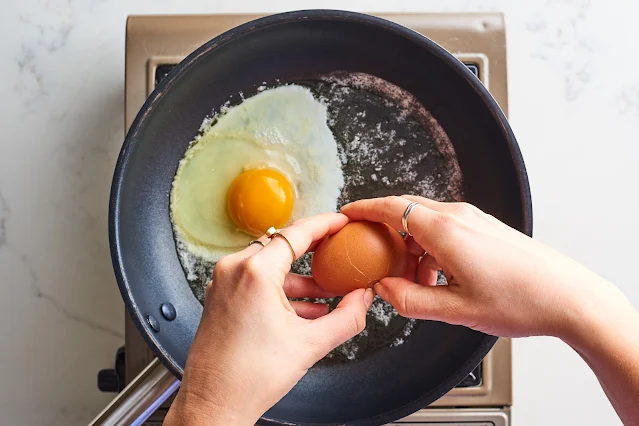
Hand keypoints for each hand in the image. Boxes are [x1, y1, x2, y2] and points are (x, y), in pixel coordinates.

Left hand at [164, 213, 372, 425]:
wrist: (215, 404)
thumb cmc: (249, 378)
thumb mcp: (311, 344)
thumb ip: (346, 318)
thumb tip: (362, 300)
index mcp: (255, 273)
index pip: (297, 233)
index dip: (324, 224)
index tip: (340, 222)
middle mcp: (234, 270)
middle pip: (282, 246)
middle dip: (314, 253)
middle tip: (338, 254)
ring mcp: (223, 282)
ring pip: (269, 265)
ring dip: (299, 278)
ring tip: (326, 295)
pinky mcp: (220, 296)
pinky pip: (256, 281)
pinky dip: (281, 290)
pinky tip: (303, 310)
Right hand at [341, 195, 628, 339]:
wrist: (570, 296)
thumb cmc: (520, 302)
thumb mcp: (456, 311)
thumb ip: (410, 300)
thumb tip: (382, 289)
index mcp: (444, 231)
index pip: (391, 208)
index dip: (364, 210)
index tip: (346, 214)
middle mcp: (458, 217)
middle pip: (406, 211)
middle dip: (383, 230)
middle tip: (370, 254)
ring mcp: (474, 220)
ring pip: (425, 222)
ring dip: (409, 245)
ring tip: (411, 281)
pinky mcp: (485, 228)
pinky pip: (445, 229)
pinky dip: (429, 247)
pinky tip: (436, 277)